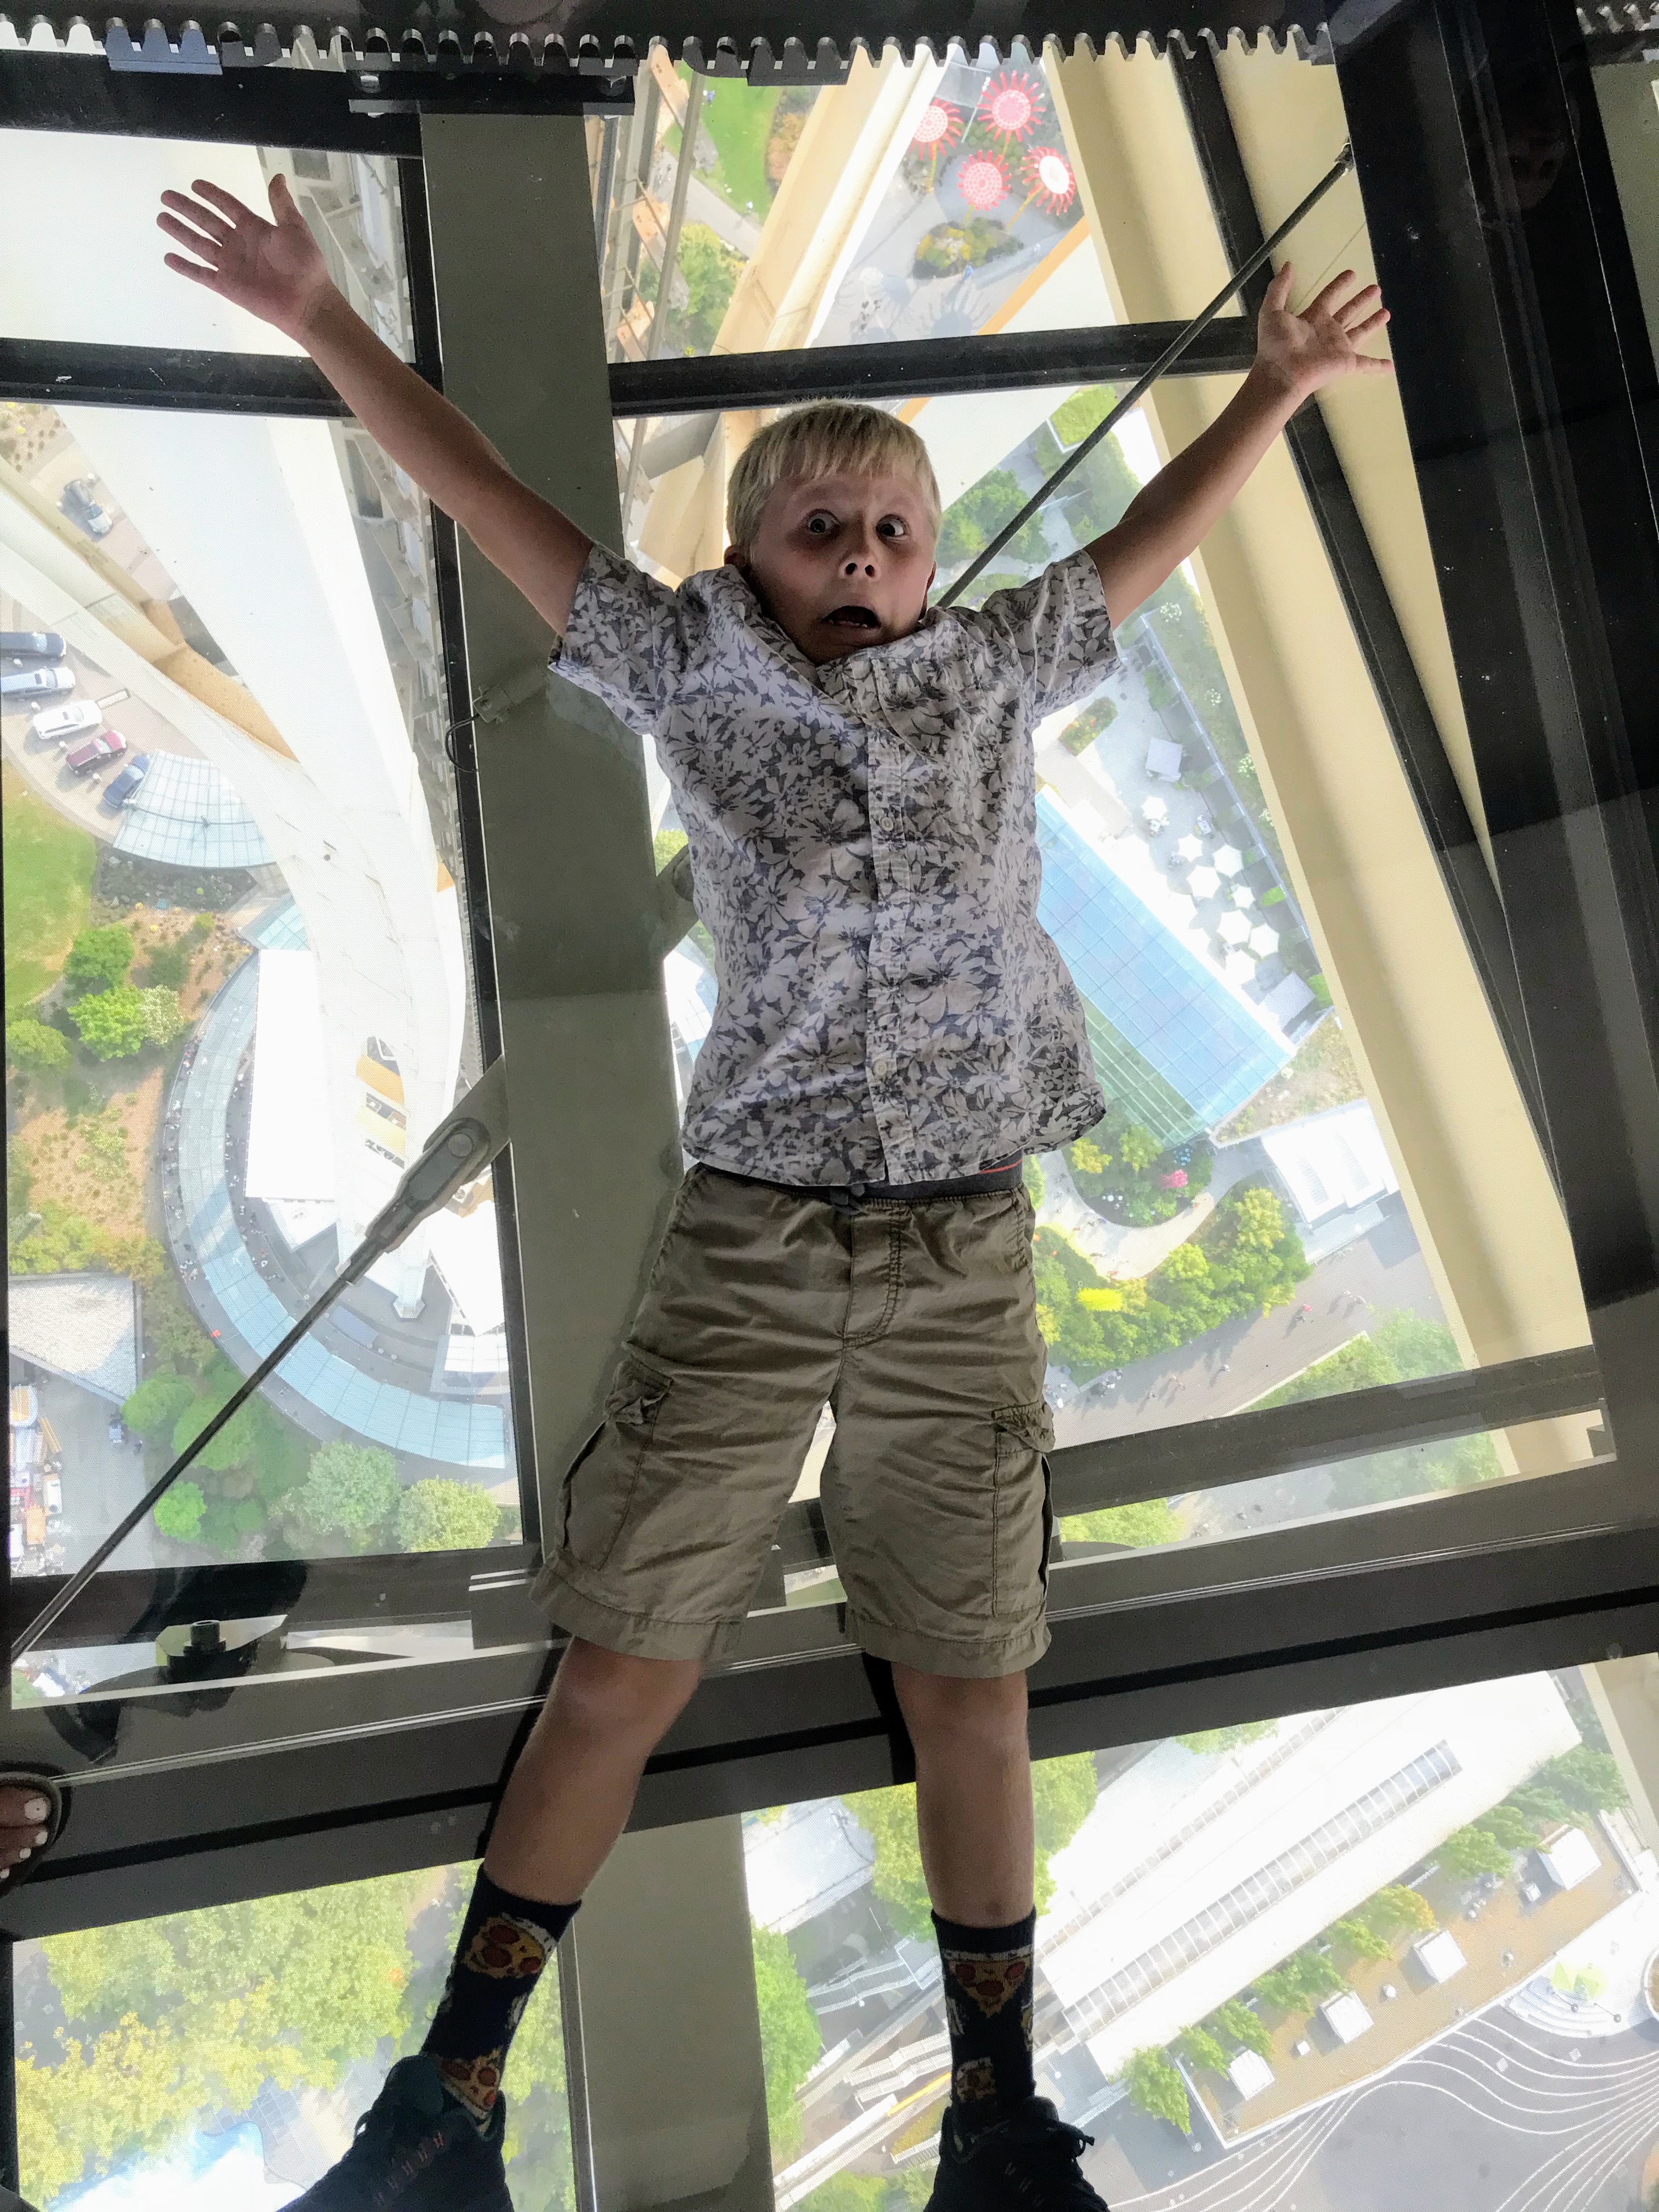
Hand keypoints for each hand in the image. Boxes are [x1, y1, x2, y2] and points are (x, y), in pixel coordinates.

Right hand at [157, 172, 335, 342]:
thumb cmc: (305, 265)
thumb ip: (281, 204)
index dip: (212, 195)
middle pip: (206, 221)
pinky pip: (201, 274)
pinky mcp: (226, 285)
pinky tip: (168, 257)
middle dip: (186, 209)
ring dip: (180, 231)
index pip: (227, 206)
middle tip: (166, 196)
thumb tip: (278, 176)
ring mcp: (231, 265)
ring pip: (199, 243)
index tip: (195, 184)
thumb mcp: (295, 228)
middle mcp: (238, 244)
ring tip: (161, 218)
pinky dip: (185, 267)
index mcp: (254, 228)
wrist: (307, 302)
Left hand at [1253, 261, 1391, 400]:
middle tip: (1376, 288)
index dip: (1340, 284)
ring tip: (1386, 312)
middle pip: (1349, 311)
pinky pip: (1366, 364)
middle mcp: (1327, 331)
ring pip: (1360, 332)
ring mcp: (1338, 347)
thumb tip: (1289, 265)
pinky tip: (1390, 365)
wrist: (1280, 373)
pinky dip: (1378, 366)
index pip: (1329, 296)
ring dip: (1373, 323)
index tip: (1351, 273)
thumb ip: (1279, 287)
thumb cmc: (1275, 344)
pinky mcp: (1345, 363)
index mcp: (1313, 318)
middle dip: (1362, 300)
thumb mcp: (1271, 310)